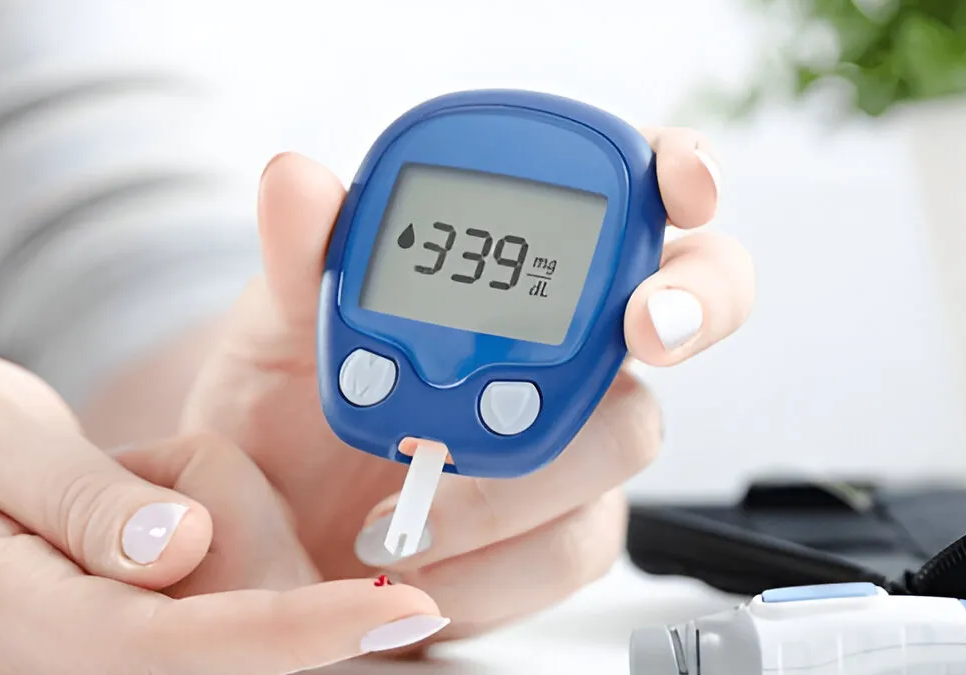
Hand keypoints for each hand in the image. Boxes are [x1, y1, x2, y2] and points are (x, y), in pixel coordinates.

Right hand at [0, 354, 445, 673]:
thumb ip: (80, 496)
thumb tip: (182, 545)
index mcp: (14, 613)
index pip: (170, 647)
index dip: (289, 634)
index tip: (393, 607)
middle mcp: (66, 663)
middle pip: (226, 638)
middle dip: (254, 552)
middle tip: (157, 469)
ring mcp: (100, 663)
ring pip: (237, 610)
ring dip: (228, 530)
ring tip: (122, 481)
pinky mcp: (135, 644)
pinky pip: (224, 599)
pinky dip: (226, 545)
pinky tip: (152, 511)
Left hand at [180, 129, 753, 641]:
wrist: (270, 527)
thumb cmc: (286, 406)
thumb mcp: (278, 321)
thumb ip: (301, 253)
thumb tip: (296, 179)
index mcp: (513, 265)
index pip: (627, 193)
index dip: (680, 175)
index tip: (681, 187)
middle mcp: (567, 343)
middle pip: (694, 301)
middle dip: (695, 303)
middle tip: (646, 328)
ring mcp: (574, 438)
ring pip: (630, 434)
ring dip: (527, 471)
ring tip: (409, 505)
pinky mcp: (558, 531)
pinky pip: (572, 546)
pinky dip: (496, 561)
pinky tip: (421, 561)